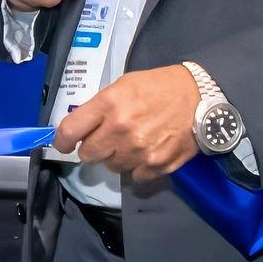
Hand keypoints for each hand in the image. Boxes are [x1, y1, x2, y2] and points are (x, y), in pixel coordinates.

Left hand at [53, 63, 200, 180]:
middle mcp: (121, 130)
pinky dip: (137, 167)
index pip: (70, 131)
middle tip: (105, 140)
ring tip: (133, 141)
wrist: (200, 97)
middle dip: (92, 149)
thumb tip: (81, 128)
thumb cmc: (159, 87)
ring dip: (117, 157)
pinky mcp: (156, 165)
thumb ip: (100, 107)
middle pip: (88, 155)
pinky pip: (134, 176)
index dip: (62, 141)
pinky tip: (148, 151)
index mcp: (110, 104)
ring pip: (111, 167)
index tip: (64, 144)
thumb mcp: (124, 85)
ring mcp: (139, 150)